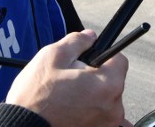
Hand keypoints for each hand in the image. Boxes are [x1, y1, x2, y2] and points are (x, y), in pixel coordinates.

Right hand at [6, 29, 130, 126]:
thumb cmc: (35, 97)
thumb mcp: (52, 57)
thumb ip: (76, 42)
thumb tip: (90, 36)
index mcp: (108, 84)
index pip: (119, 60)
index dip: (103, 55)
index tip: (88, 59)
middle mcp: (113, 107)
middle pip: (112, 81)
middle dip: (95, 77)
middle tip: (71, 80)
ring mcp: (106, 124)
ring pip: (105, 100)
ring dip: (92, 97)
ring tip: (67, 99)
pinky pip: (101, 119)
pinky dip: (91, 114)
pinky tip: (74, 112)